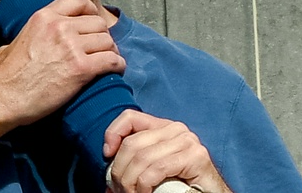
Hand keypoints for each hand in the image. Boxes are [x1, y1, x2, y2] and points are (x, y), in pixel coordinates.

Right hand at [0, 0, 125, 125]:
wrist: (4, 98)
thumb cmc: (6, 76)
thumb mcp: (14, 42)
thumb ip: (29, 34)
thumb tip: (27, 38)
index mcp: (43, 15)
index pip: (79, 0)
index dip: (91, 12)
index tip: (92, 25)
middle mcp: (59, 26)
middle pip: (98, 22)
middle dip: (103, 36)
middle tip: (101, 49)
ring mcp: (71, 46)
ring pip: (107, 41)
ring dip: (111, 52)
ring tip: (108, 62)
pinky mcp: (80, 68)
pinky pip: (111, 60)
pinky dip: (117, 65)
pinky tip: (114, 71)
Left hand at [102, 111, 231, 192]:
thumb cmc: (180, 185)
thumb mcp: (153, 168)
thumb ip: (135, 162)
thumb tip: (108, 174)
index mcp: (163, 127)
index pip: (130, 117)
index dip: (113, 133)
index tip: (106, 156)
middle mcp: (176, 129)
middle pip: (132, 143)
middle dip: (119, 171)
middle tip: (117, 190)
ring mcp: (187, 141)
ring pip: (142, 158)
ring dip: (129, 183)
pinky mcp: (195, 157)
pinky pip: (157, 169)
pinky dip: (144, 185)